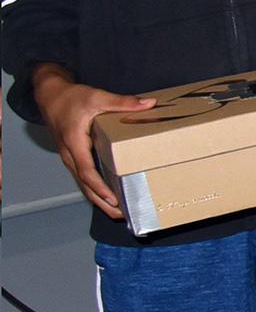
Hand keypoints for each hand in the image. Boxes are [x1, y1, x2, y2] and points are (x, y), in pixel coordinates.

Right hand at [34, 70, 150, 219]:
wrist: (51, 96)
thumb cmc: (71, 98)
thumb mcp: (97, 97)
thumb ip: (122, 102)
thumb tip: (149, 103)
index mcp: (75, 142)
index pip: (86, 171)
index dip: (99, 187)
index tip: (113, 199)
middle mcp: (70, 154)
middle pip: (84, 185)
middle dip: (102, 202)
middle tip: (121, 215)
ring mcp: (70, 157)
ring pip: (83, 184)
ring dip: (98, 199)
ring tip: (118, 212)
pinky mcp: (74, 156)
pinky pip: (83, 177)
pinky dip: (95, 189)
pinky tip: (108, 196)